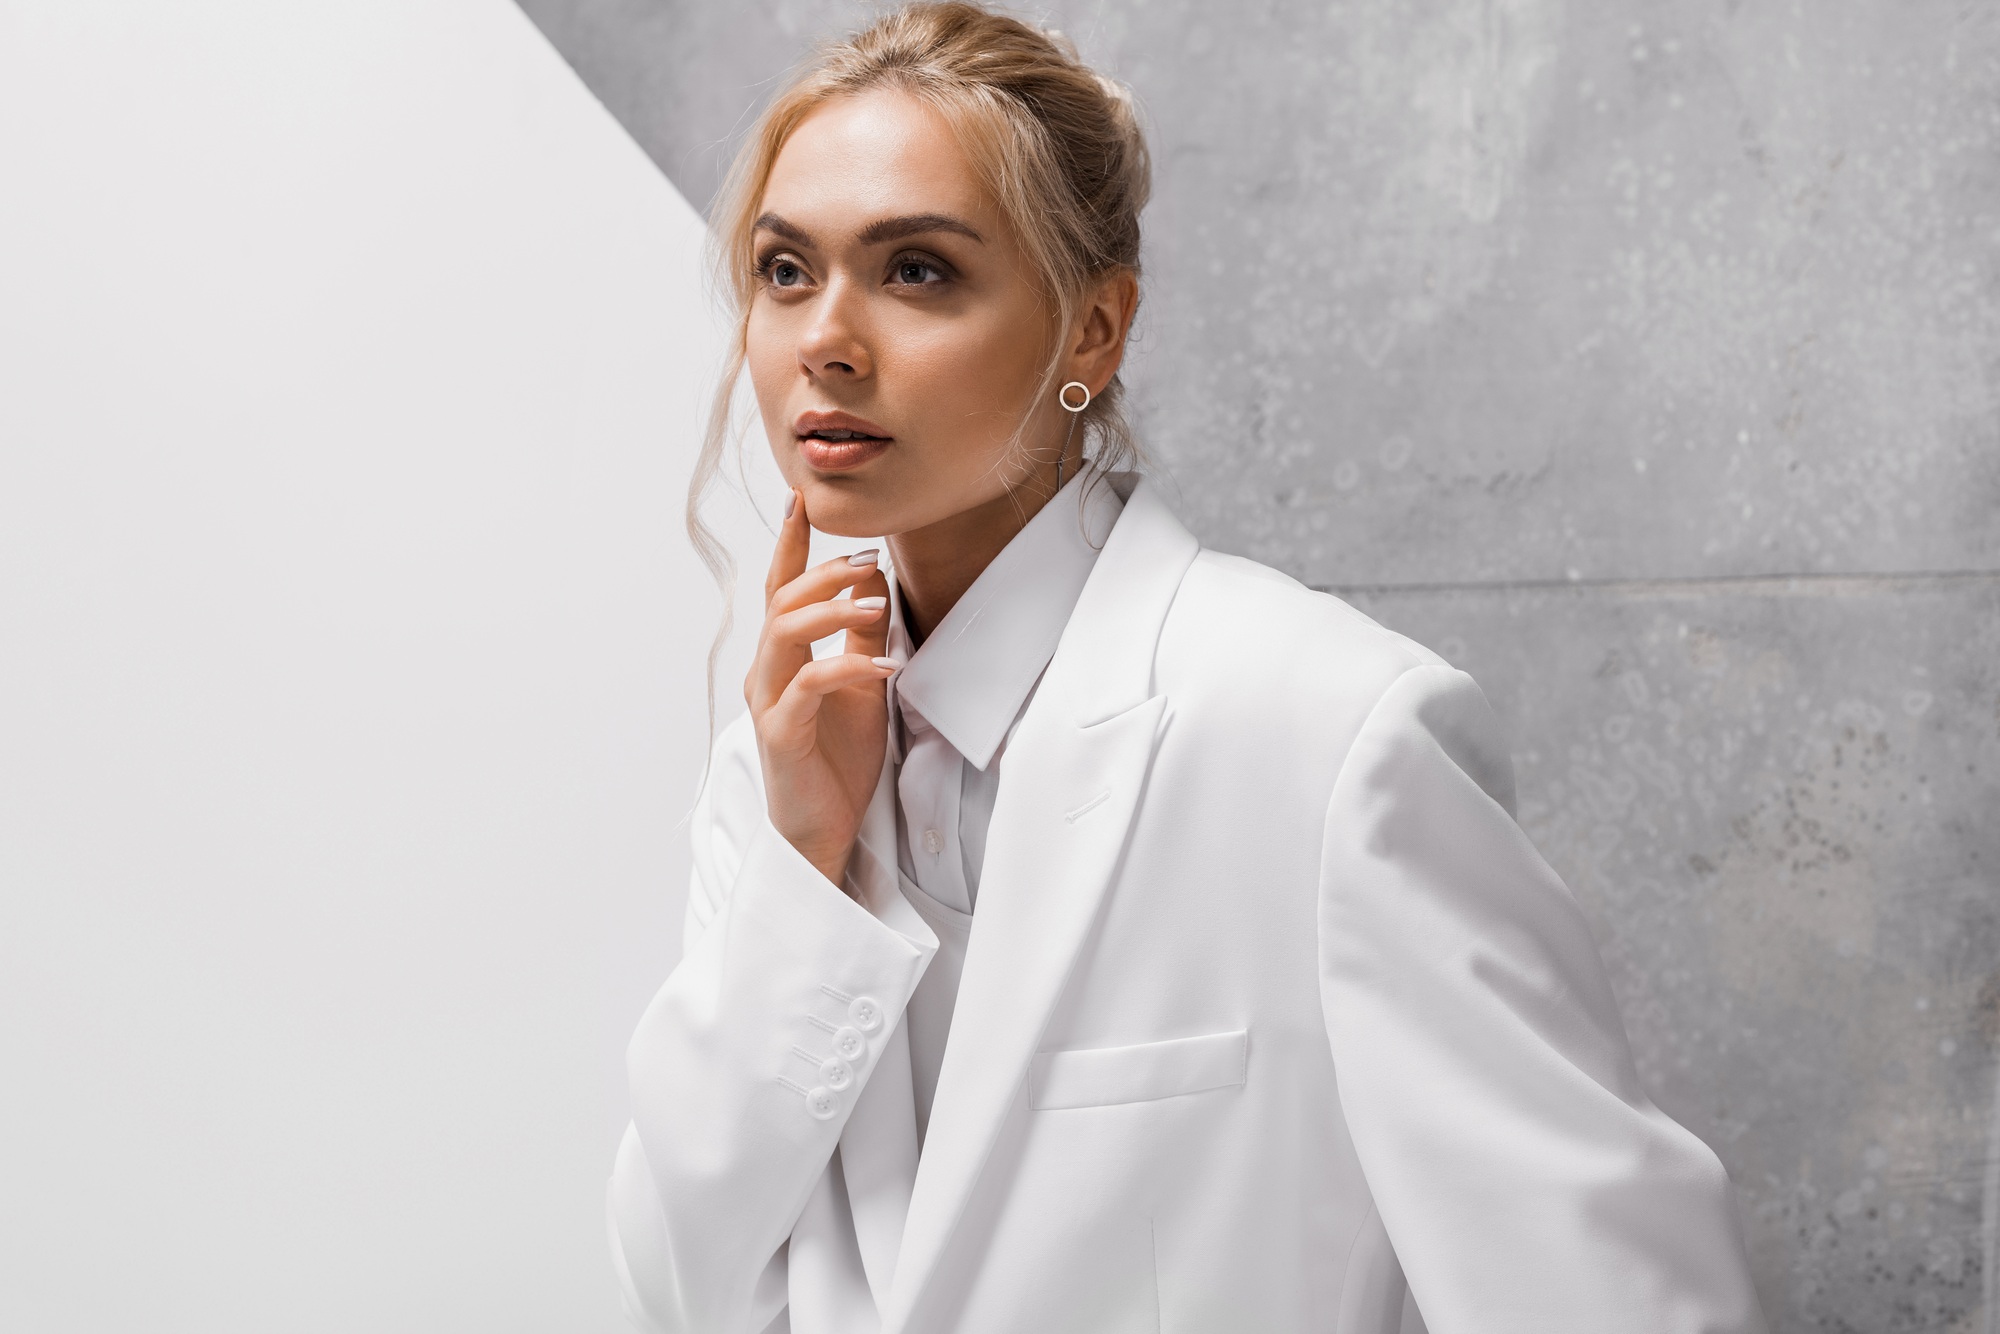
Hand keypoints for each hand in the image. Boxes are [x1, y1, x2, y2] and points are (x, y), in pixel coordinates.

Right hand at [746, 488, 895, 887]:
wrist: (823, 832)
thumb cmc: (838, 759)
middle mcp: (767, 673)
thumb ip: (862, 635)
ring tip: (876, 604)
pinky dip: (847, 667)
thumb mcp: (862, 685)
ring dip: (831, 610)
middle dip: (823, 572)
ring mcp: (769, 702)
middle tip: (868, 559)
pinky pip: (810, 684)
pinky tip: (884, 667)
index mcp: (783, 658)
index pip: (782, 589)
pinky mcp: (782, 733)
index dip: (790, 545)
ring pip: (784, 633)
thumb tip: (876, 581)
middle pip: (781, 601)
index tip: (801, 501)